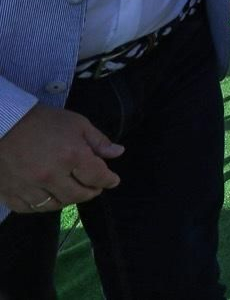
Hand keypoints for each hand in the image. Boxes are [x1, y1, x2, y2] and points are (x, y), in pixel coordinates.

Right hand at [0, 104, 123, 212]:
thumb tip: (118, 153)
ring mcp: (28, 187)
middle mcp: (50, 175)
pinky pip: (29, 209)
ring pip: (54, 205)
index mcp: (71, 156)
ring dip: (67, 200)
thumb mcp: (77, 124)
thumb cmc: (43, 121)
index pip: (97, 177)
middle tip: (95, 188)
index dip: (108, 180)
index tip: (112, 180)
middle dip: (90, 192)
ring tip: (73, 191)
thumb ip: (98, 141)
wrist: (4, 122)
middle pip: (77, 195)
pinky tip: (48, 197)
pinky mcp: (9, 192)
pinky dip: (41, 206)